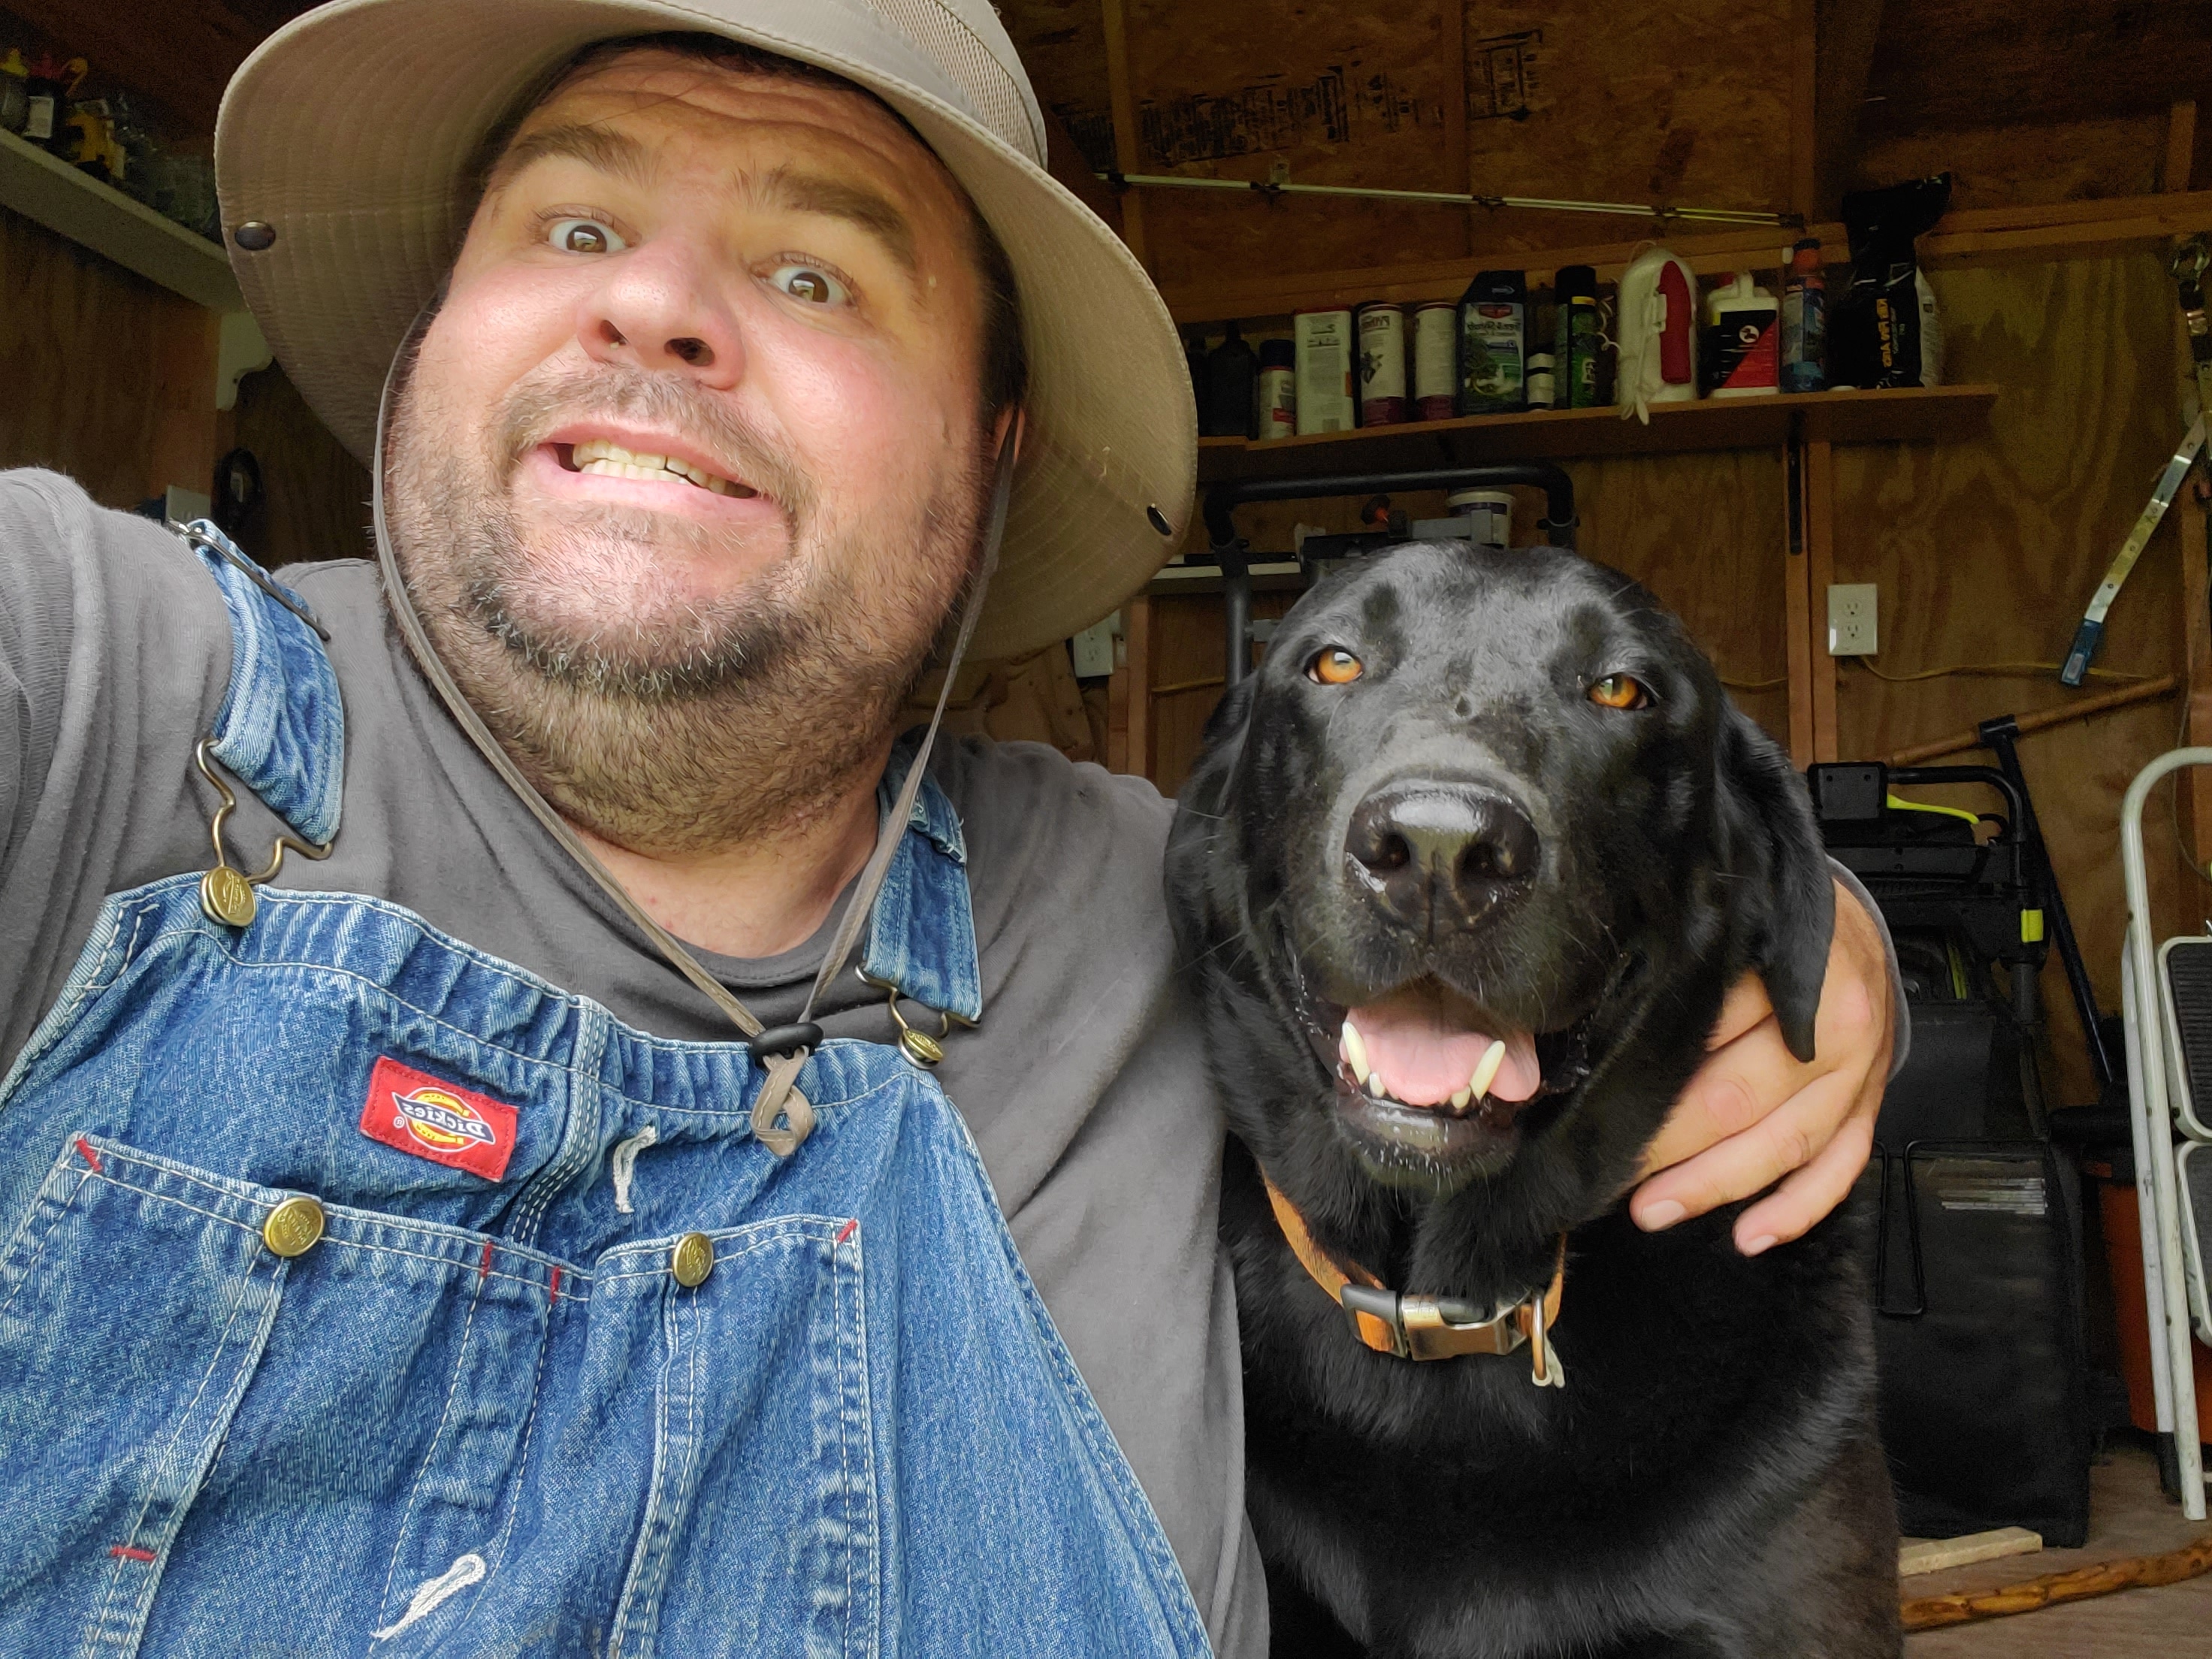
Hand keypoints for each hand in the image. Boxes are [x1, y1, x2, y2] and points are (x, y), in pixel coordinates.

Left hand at [1629, 880, 1892, 1254]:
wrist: (1854, 927)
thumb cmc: (1777, 926)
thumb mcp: (1728, 929)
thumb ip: (1677, 973)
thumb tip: (1600, 1024)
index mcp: (1792, 973)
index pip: (1707, 1032)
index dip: (1648, 1073)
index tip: (1597, 1103)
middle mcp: (1833, 1030)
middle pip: (1739, 1097)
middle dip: (1669, 1143)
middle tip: (1611, 1168)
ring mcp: (1859, 1075)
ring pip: (1787, 1144)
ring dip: (1718, 1184)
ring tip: (1656, 1208)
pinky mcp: (1869, 1107)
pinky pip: (1839, 1169)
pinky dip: (1797, 1209)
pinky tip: (1751, 1236)